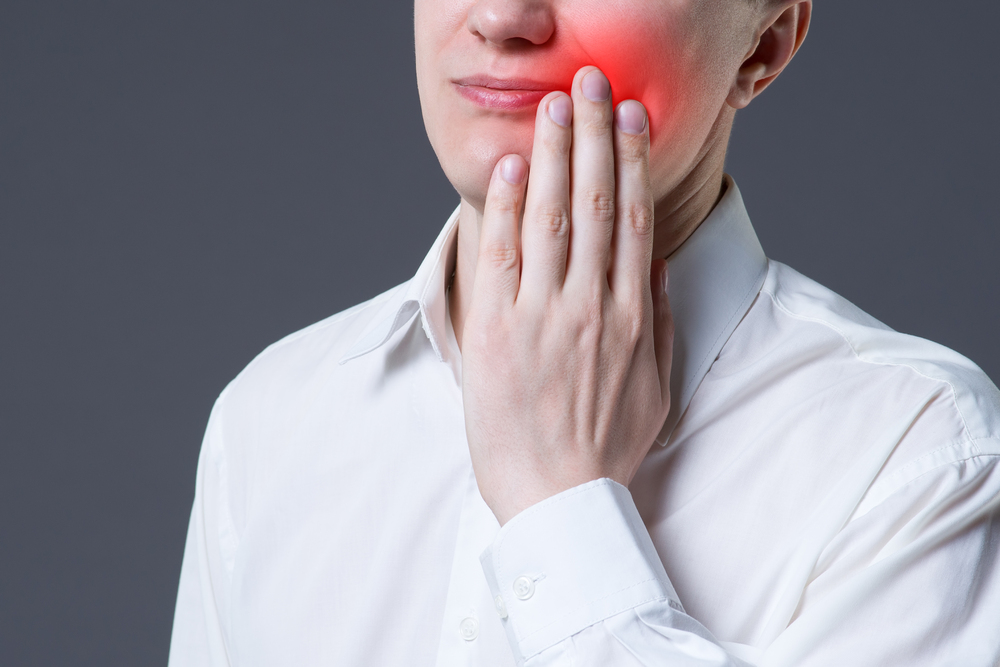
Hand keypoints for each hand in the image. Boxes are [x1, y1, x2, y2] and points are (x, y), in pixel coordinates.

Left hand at [462, 66, 673, 525]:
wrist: (560, 500)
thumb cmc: (606, 447)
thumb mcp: (655, 386)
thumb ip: (659, 321)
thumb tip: (657, 265)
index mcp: (633, 316)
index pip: (635, 219)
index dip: (632, 162)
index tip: (630, 118)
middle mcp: (592, 306)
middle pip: (597, 203)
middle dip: (593, 136)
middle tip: (590, 84)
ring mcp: (544, 318)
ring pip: (554, 219)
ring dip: (556, 156)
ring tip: (555, 106)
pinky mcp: (497, 334)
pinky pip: (503, 259)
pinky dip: (510, 210)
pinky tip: (516, 168)